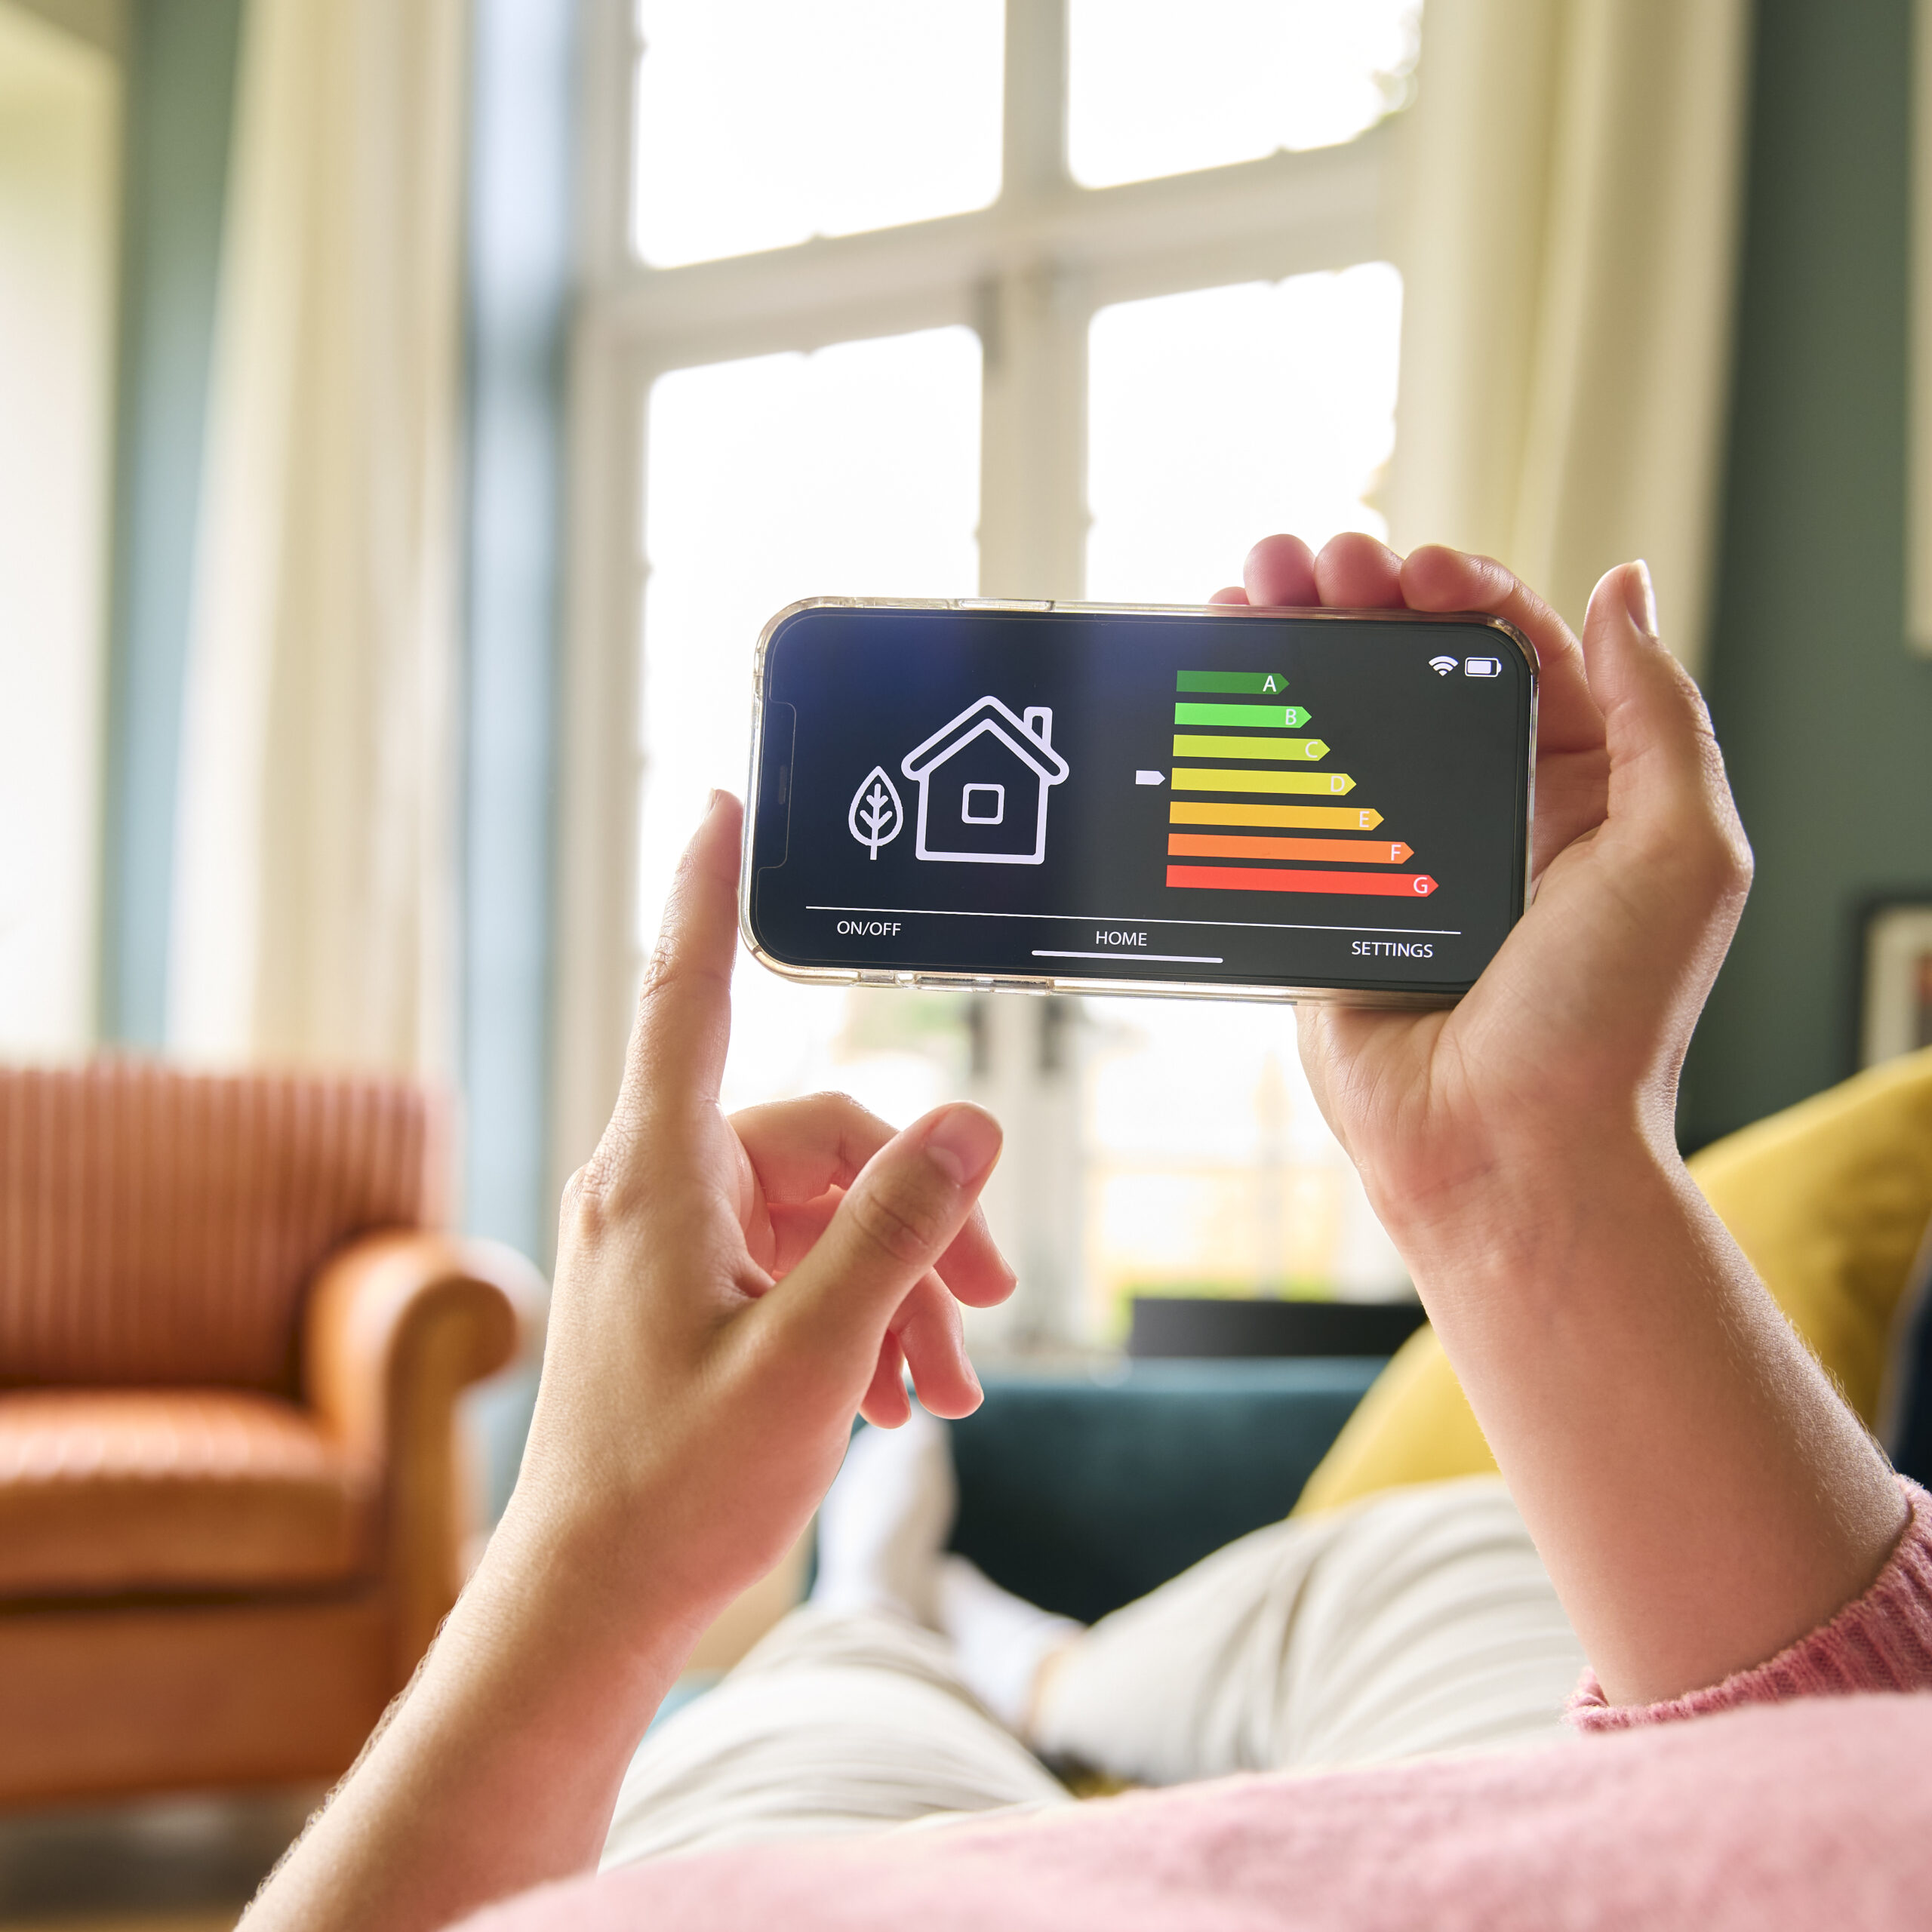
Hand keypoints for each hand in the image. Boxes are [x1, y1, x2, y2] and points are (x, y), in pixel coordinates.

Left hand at [510, 789, 1013, 1635]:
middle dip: (921, 1219)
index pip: (689, 994)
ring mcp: (675, 1244)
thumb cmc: (678, 1485)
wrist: (595, 1602)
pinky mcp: (692, 1294)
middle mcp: (661, 1189)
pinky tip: (907, 1393)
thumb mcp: (813, 1357)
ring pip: (823, 1213)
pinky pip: (798, 1265)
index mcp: (662, 1176)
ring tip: (947, 1385)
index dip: (706, 892)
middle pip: (823, 1141)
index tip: (719, 802)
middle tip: (990, 1309)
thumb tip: (969, 1124)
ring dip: (900, 1286)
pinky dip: (861, 1313)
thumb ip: (895, 1234)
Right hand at [1212, 532, 1749, 1233]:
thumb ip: (1660, 713)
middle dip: (1358, 597)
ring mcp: (1395, 855)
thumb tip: (1626, 586)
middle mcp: (1487, 811)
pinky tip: (1218, 681)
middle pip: (1411, 669)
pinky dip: (1248, 739)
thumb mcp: (1680, 848)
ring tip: (1249, 589)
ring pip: (1338, 721)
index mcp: (1579, 789)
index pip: (1515, 649)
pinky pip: (1284, 803)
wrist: (1504, 1151)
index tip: (1412, 571)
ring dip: (1294, 644)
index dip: (1462, 590)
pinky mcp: (1323, 901)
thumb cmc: (1607, 1021)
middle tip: (1308, 562)